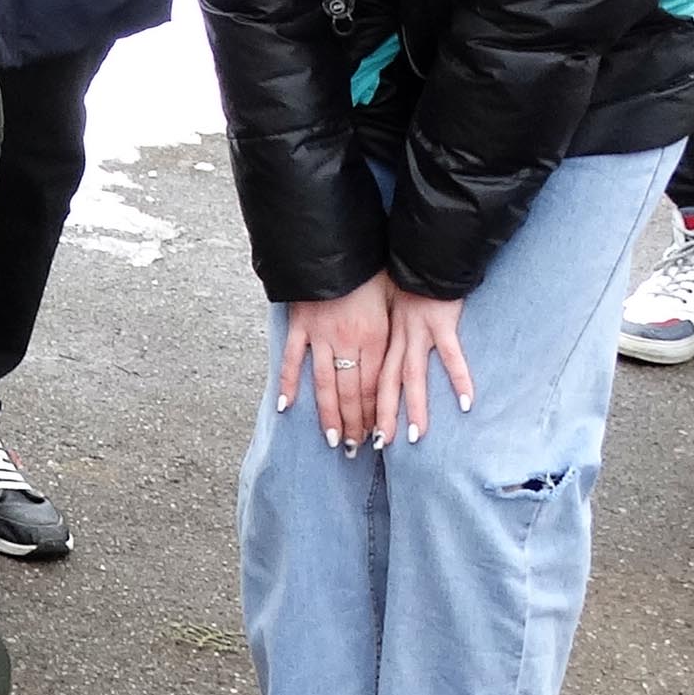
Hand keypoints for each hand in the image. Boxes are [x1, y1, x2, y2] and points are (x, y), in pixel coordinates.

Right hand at [276, 276, 395, 454]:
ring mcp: (322, 336)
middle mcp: (350, 342)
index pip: (378, 387)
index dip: (378, 415)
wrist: (338, 245)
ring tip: (334, 440)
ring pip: (326, 385)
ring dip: (330, 416)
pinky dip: (288, 383)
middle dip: (357, 424)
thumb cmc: (372, 270)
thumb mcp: (392, 300)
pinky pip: (292, 360)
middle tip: (356, 448)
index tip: (380, 437)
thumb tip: (407, 356)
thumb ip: (396, 329)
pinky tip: (286, 406)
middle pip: (353, 392)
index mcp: (376, 338)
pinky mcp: (301, 326)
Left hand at [378, 286, 473, 445]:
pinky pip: (451, 356)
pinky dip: (459, 379)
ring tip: (417, 436)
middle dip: (382, 415)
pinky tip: (465, 402)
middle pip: (387, 383)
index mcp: (385, 336)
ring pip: (413, 376)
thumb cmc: (409, 280)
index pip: (372, 377)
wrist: (425, 254)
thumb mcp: (391, 307)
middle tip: (379, 445)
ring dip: (415, 407)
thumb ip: (391, 331)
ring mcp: (420, 332)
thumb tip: (388, 354)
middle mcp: (398, 338)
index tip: (363, 430)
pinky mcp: (442, 323)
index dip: (367, 404)